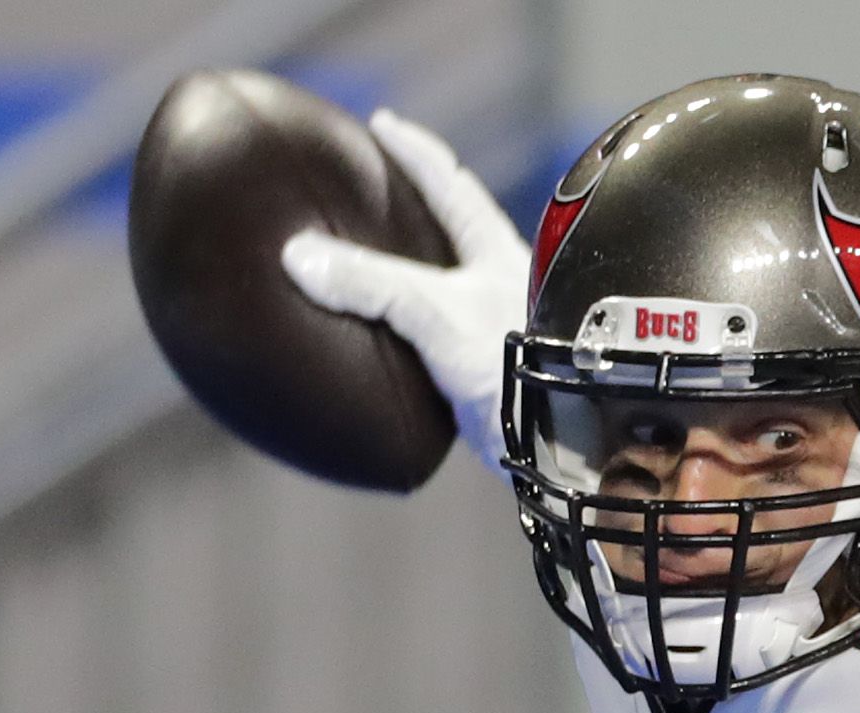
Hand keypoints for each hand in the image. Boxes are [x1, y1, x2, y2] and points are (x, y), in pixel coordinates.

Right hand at [280, 108, 528, 471]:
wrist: (560, 440)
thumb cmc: (516, 363)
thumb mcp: (437, 312)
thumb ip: (373, 284)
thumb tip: (300, 255)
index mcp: (499, 251)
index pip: (451, 183)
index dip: (415, 152)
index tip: (383, 125)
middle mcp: (502, 284)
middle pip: (453, 233)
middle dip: (415, 211)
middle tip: (373, 193)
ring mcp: (495, 329)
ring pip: (446, 288)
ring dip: (411, 277)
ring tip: (370, 265)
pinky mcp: (485, 375)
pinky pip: (435, 340)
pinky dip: (407, 331)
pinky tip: (383, 341)